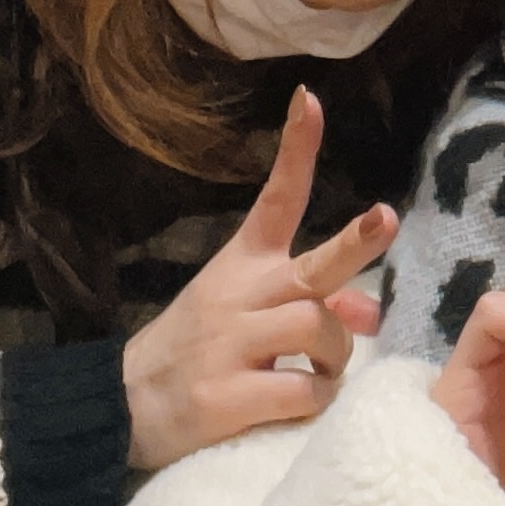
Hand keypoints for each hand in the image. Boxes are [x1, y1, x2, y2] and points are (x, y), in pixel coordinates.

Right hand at [122, 89, 396, 469]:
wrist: (119, 404)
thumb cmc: (197, 352)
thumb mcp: (245, 316)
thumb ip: (309, 304)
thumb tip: (369, 307)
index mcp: (243, 266)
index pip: (277, 199)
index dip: (297, 150)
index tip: (311, 99)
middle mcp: (240, 295)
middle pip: (311, 266)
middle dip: (355, 241)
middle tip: (385, 217)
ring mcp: (231, 343)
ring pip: (317, 329)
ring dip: (337, 356)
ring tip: (322, 372)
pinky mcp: (225, 395)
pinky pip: (301, 390)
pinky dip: (315, 400)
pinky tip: (298, 406)